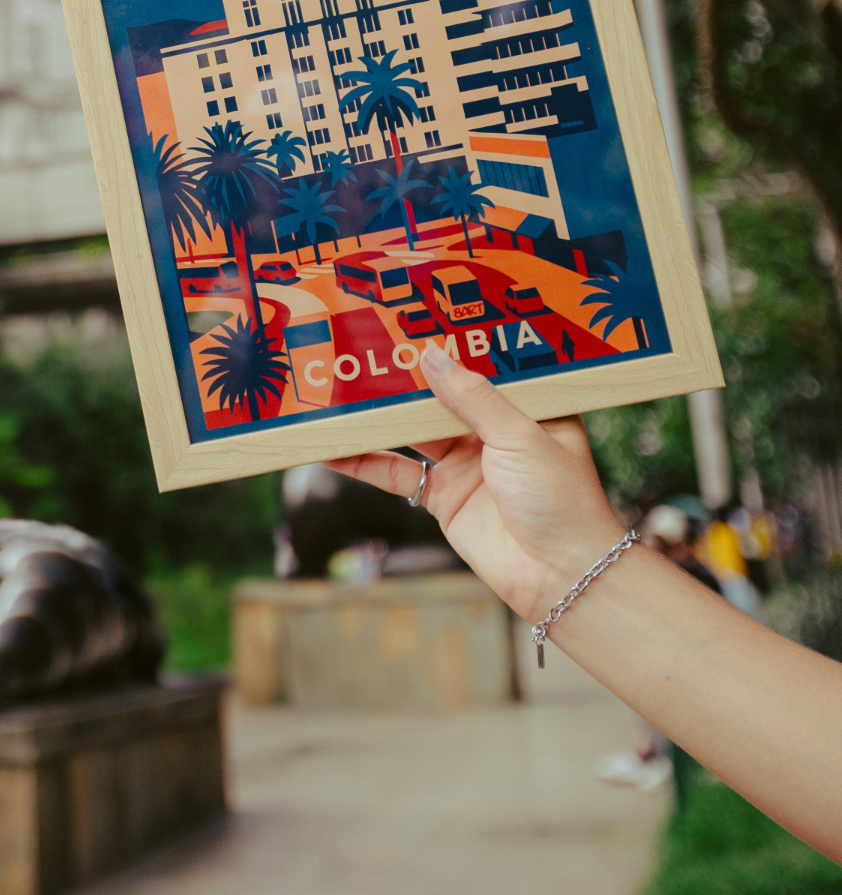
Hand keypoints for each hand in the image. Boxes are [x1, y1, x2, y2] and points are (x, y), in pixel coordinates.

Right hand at [327, 342, 624, 619]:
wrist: (559, 576)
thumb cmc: (560, 500)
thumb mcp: (520, 436)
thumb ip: (472, 397)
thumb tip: (431, 357)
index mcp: (524, 408)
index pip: (483, 366)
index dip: (453, 345)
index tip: (417, 318)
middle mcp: (493, 432)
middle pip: (441, 396)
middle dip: (407, 377)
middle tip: (365, 347)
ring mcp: (465, 464)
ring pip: (413, 431)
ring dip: (379, 416)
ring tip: (339, 391)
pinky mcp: (443, 498)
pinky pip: (398, 474)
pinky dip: (365, 462)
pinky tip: (335, 449)